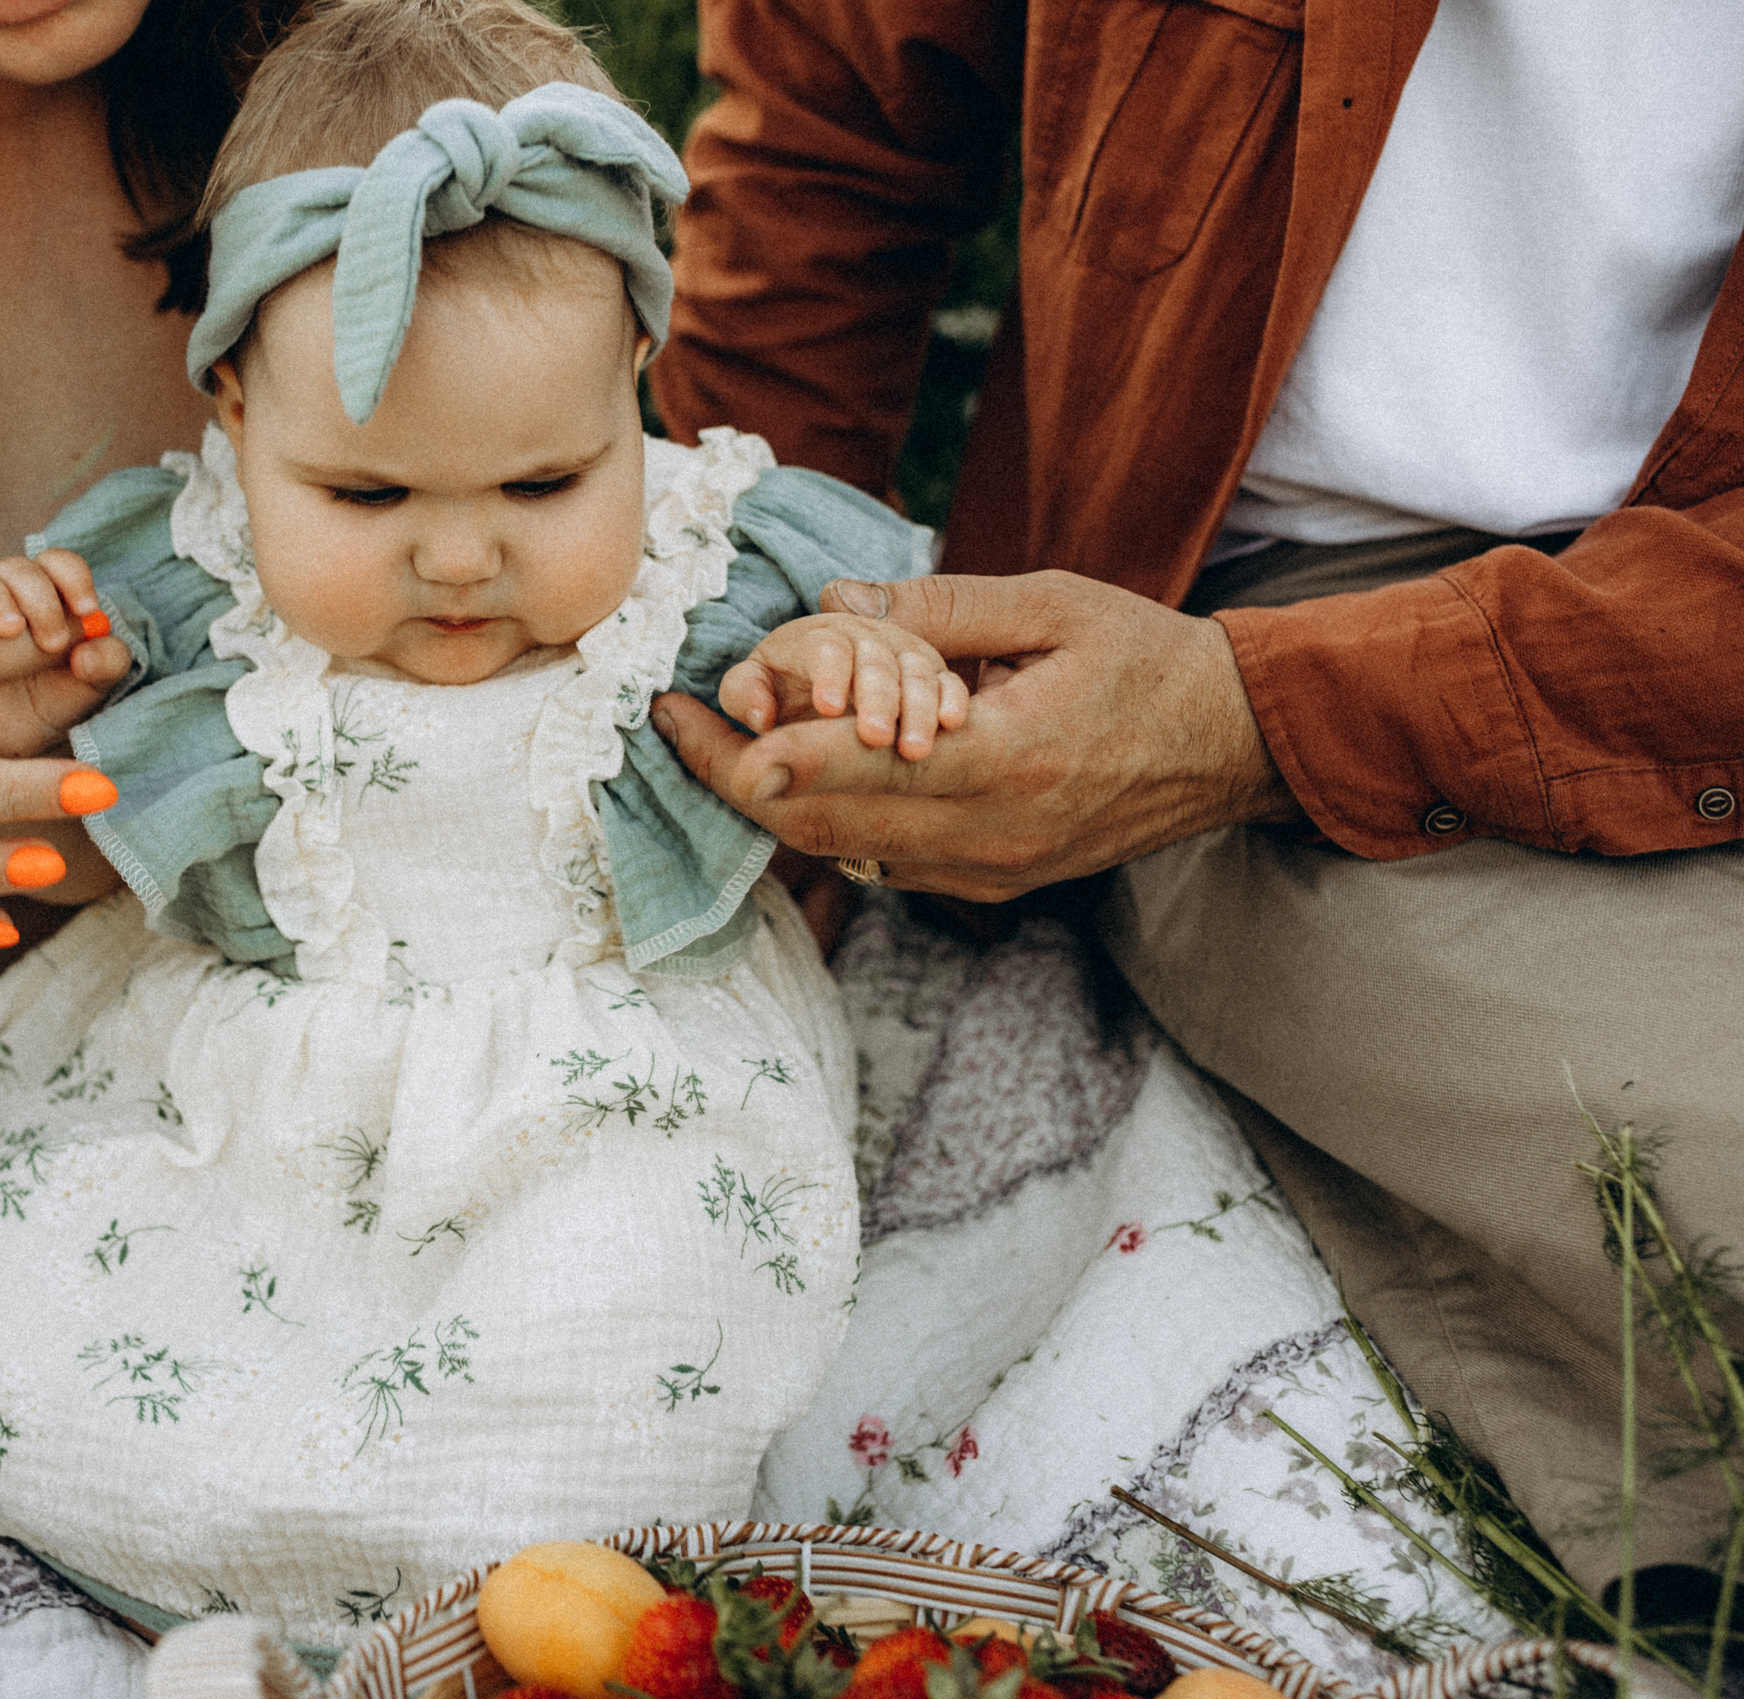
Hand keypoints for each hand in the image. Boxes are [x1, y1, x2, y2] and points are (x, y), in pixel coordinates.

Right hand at [0, 549, 132, 758]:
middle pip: (18, 569)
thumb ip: (108, 662)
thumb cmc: (57, 702)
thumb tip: (88, 654)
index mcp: (52, 596)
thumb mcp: (94, 686)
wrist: (15, 741)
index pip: (58, 564)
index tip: (87, 610)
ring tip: (12, 632)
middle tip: (54, 642)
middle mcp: (10, 595)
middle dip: (40, 598)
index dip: (72, 577)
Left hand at [652, 572, 1302, 900]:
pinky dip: (830, 817)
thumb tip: (829, 605)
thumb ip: (936, 612)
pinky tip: (804, 769)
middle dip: (733, 780)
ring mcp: (987, 870)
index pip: (839, 769)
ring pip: (840, 850)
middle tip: (679, 727)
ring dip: (775, 802)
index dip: (743, 748)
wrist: (1232, 745)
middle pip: (815, 826)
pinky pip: (881, 859)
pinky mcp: (990, 882)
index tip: (678, 712)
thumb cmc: (1146, 658)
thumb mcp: (1050, 605)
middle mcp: (988, 834)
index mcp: (1002, 760)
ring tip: (726, 740)